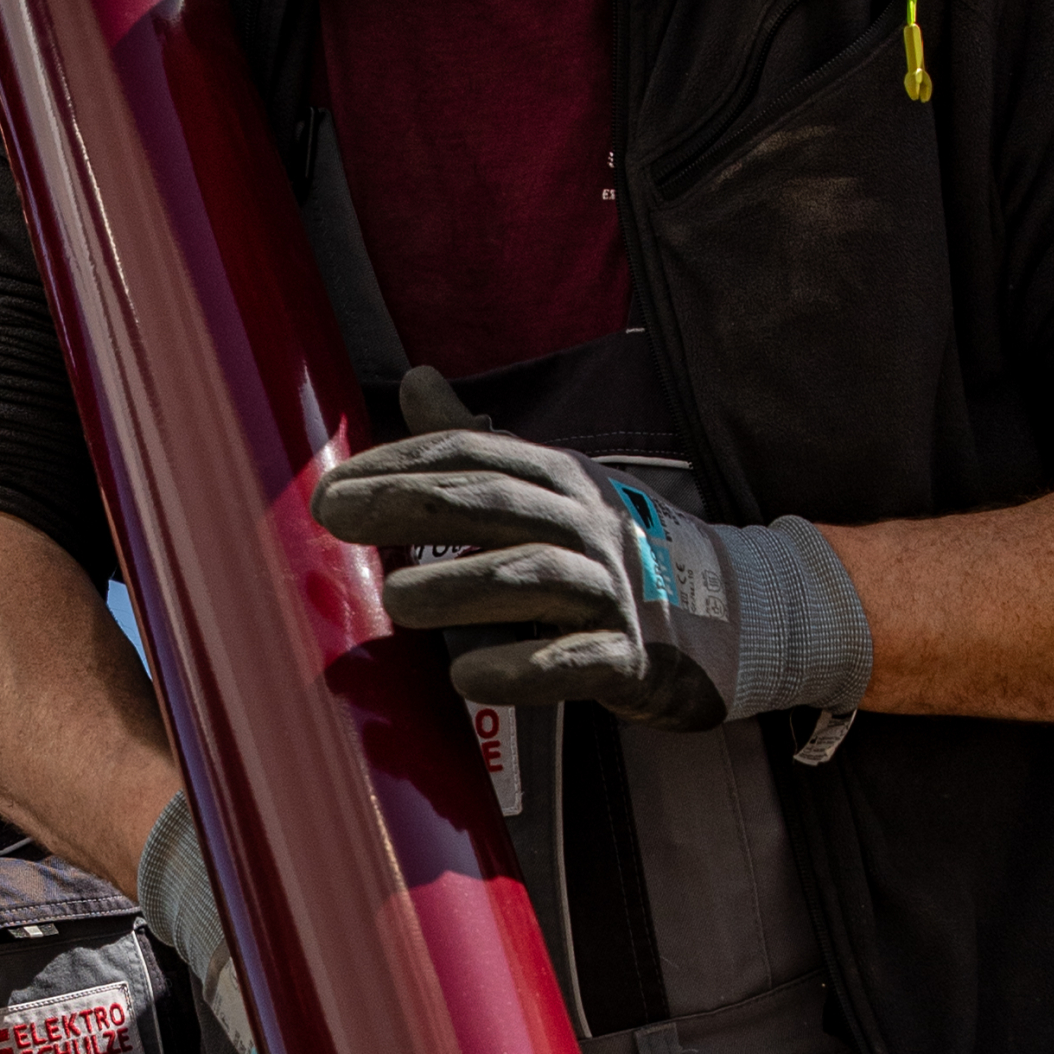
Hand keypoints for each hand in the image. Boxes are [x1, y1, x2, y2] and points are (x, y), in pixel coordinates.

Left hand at [311, 368, 873, 731]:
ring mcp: (611, 591)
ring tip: (397, 599)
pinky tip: (467, 677)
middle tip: (336, 517)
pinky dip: (521, 669)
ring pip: (534, 577)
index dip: (400, 465)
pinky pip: (573, 662)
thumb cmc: (603, 551)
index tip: (329, 486)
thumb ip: (474, 441)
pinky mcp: (627, 658)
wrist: (724, 617)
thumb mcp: (547, 487)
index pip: (473, 455)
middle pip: (496, 503)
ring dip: (462, 586)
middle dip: (413, 504)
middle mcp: (586, 524)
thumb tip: (415, 377)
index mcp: (559, 478)